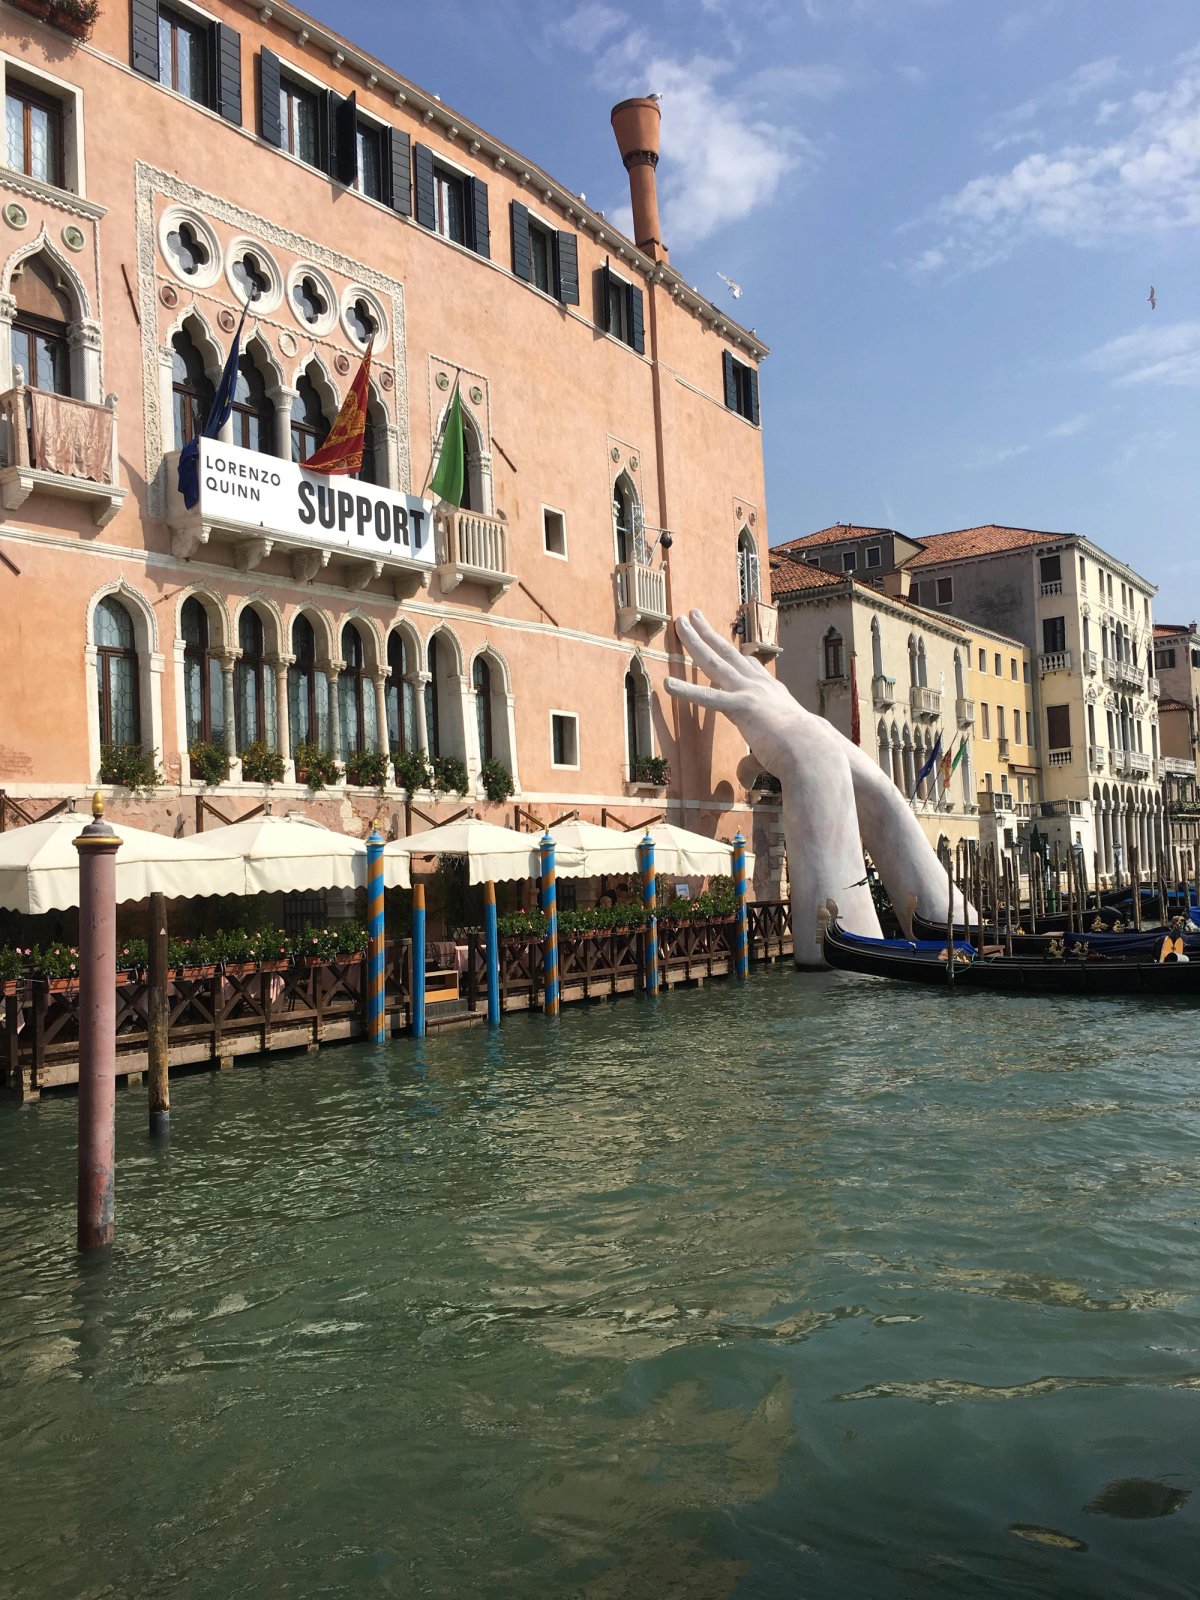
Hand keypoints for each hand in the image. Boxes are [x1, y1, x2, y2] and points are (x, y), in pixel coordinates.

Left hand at [665, 611, 842, 776]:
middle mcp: (760, 685)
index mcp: (772, 693)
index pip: (751, 669)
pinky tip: (668, 683)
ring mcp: (749, 692)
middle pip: (728, 653)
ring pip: (714, 661)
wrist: (814, 751)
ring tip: (680, 623)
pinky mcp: (742, 707)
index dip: (738, 656)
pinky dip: (687, 690)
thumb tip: (742, 776)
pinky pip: (708, 697)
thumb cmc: (803, 753)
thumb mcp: (777, 751)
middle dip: (708, 632)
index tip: (730, 644)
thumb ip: (752, 761)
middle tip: (693, 615)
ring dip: (695, 641)